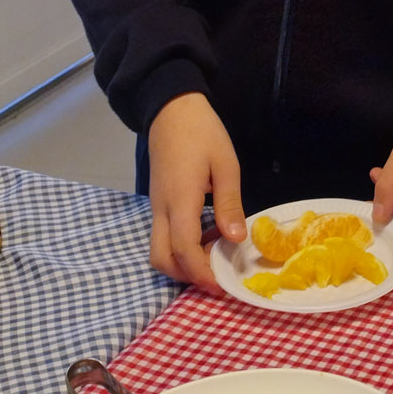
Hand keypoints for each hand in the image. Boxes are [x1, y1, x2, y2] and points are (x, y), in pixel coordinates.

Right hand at [145, 93, 244, 289]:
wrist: (171, 108)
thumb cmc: (202, 132)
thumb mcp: (226, 165)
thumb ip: (229, 204)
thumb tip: (236, 239)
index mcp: (180, 200)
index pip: (183, 250)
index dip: (202, 273)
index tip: (222, 285)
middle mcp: (161, 209)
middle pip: (161, 258)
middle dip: (186, 275)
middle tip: (217, 275)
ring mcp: (156, 205)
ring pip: (158, 249)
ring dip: (182, 262)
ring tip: (215, 254)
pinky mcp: (158, 201)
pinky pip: (163, 234)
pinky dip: (180, 246)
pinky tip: (207, 235)